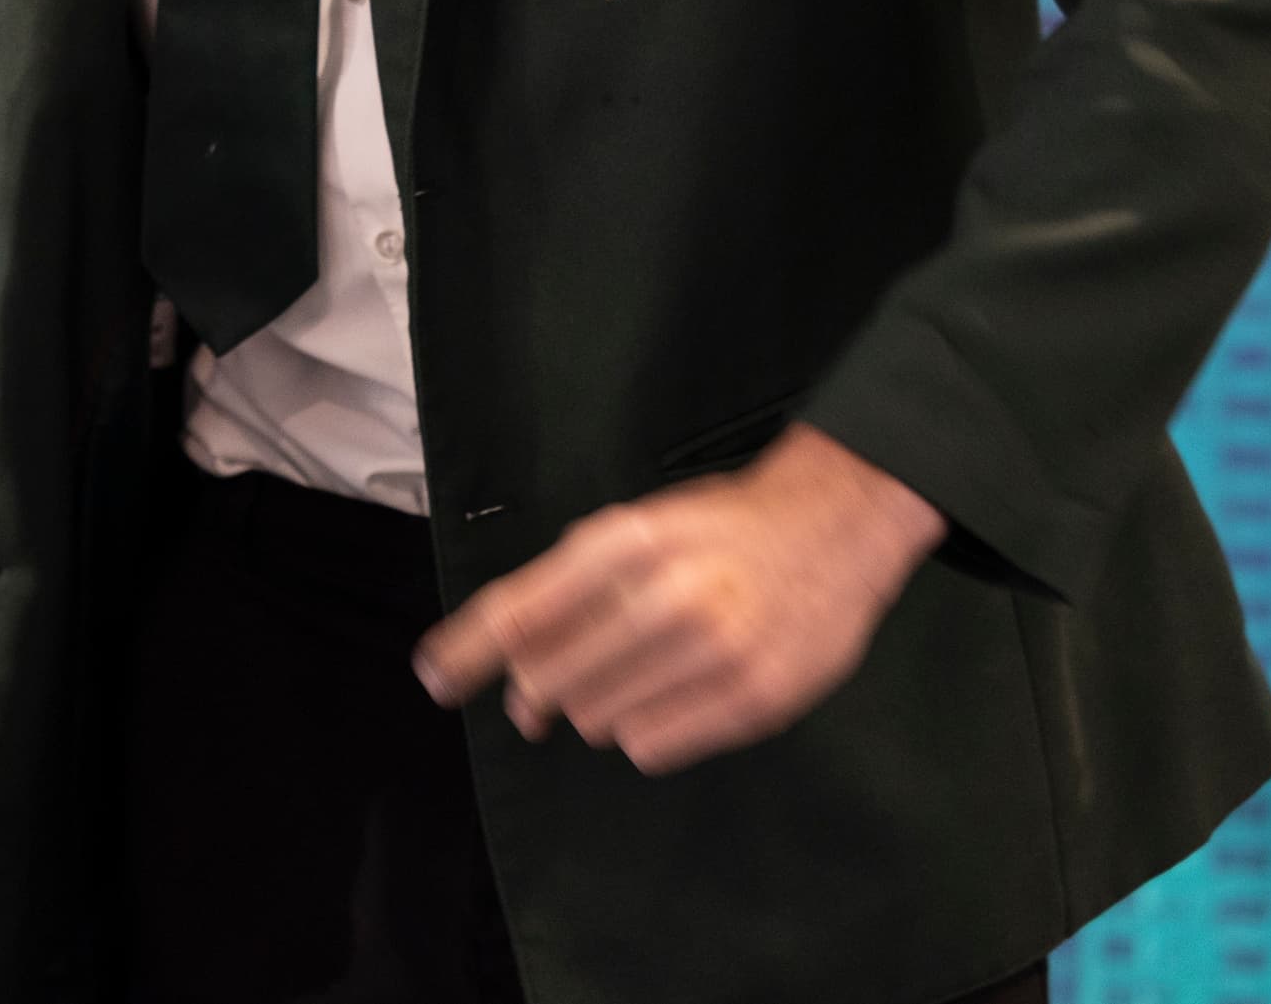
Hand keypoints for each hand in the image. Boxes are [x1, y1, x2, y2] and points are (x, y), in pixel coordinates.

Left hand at [411, 423, 944, 774]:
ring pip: (598, 719)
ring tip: (635, 675)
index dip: (465, 651)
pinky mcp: (754, 698)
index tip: (434, 678)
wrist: (836, 525)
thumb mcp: (637, 528)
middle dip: (536, 692)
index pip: (519, 612)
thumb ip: (570, 589)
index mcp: (623, 543)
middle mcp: (664, 594)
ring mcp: (714, 650)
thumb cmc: (721, 528)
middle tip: (540, 697)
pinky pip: (653, 746)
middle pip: (551, 678)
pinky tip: (672, 696)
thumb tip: (509, 665)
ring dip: (598, 708)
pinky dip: (646, 733)